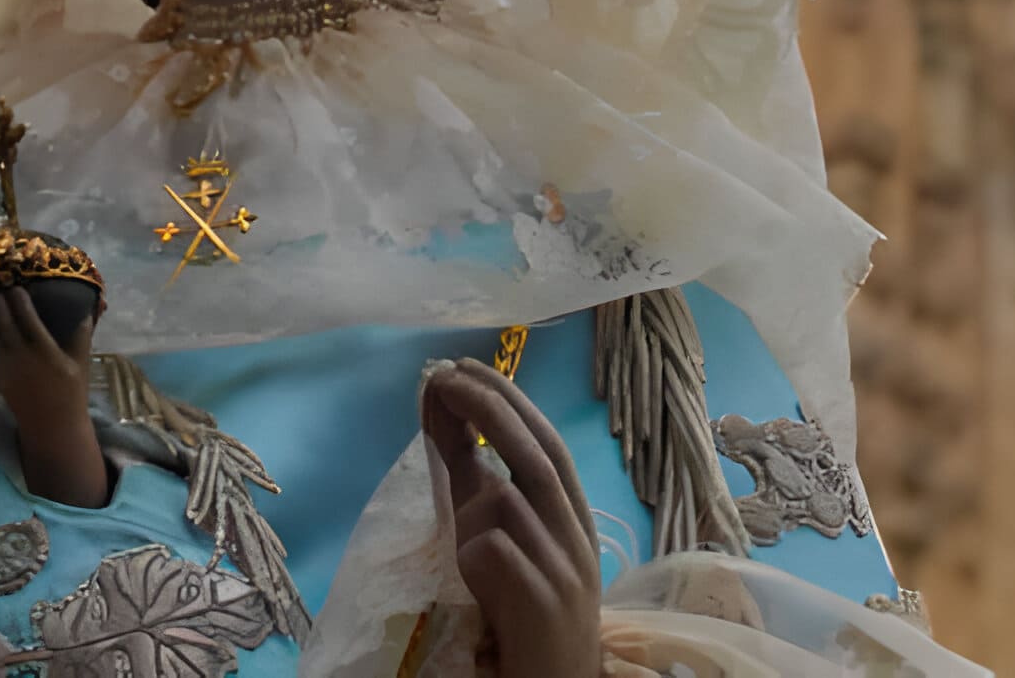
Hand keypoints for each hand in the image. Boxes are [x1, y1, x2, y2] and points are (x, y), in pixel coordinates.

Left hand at [0, 288, 110, 507]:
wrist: (51, 425)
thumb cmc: (70, 391)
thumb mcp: (81, 361)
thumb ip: (82, 332)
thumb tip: (89, 306)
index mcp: (43, 349)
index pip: (25, 315)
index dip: (18, 297)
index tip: (17, 286)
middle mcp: (19, 355)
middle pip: (1, 319)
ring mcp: (3, 365)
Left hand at [420, 359, 601, 677]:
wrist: (553, 673)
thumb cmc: (522, 595)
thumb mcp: (499, 525)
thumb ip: (473, 472)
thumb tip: (440, 404)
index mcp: (571, 510)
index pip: (546, 441)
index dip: (508, 399)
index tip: (465, 366)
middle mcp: (574, 532)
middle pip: (539, 458)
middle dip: (494, 411)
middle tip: (449, 377)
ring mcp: (562, 567)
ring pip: (514, 503)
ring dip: (477, 493)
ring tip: (461, 520)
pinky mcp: (540, 602)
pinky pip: (497, 553)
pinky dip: (476, 547)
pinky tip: (471, 566)